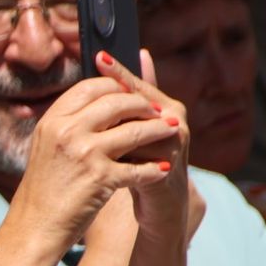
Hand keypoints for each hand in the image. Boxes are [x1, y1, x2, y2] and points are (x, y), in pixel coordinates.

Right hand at [8, 50, 186, 255]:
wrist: (34, 227)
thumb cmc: (43, 189)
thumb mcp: (46, 147)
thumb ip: (68, 124)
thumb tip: (100, 103)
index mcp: (52, 121)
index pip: (90, 86)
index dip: (116, 85)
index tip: (131, 90)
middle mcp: (67, 132)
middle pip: (116, 102)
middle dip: (142, 104)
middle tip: (158, 110)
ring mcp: (85, 154)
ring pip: (134, 130)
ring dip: (158, 129)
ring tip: (173, 129)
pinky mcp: (101, 179)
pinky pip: (138, 168)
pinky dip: (153, 168)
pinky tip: (163, 169)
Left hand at [106, 50, 189, 239]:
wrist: (160, 209)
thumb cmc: (140, 167)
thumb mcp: (128, 135)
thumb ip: (121, 106)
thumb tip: (107, 71)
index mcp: (167, 108)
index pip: (138, 85)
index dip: (118, 71)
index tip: (97, 56)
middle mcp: (176, 121)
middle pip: (142, 99)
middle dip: (117, 90)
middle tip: (93, 74)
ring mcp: (175, 145)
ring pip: (141, 124)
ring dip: (117, 121)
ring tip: (89, 114)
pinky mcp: (168, 168)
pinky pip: (141, 154)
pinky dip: (120, 151)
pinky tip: (99, 147)